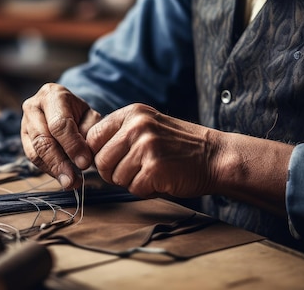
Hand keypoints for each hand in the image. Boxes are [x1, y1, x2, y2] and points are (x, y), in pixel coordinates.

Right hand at [21, 83, 101, 188]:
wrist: (62, 106)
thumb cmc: (78, 112)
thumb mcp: (89, 114)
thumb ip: (89, 131)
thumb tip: (85, 157)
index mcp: (53, 95)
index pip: (60, 124)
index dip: (72, 145)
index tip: (84, 163)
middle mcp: (33, 106)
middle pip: (44, 139)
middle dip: (59, 163)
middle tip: (73, 180)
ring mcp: (24, 122)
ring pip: (35, 151)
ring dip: (53, 170)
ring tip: (70, 183)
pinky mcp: (22, 137)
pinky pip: (33, 158)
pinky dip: (48, 170)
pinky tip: (61, 177)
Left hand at [86, 103, 220, 197]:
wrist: (215, 156)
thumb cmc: (180, 147)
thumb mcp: (148, 126)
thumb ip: (121, 134)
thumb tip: (87, 153)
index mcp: (132, 113)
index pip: (93, 137)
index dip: (99, 155)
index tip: (114, 161)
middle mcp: (137, 126)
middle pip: (101, 160)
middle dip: (113, 173)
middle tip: (135, 172)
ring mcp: (146, 146)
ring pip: (116, 177)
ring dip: (131, 182)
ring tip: (152, 173)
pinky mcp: (154, 168)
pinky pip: (134, 188)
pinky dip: (146, 190)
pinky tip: (161, 180)